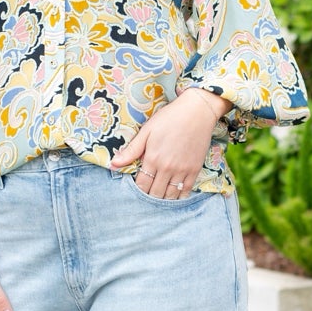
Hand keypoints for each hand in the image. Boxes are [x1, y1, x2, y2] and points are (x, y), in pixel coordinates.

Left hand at [111, 89, 227, 198]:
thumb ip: (131, 150)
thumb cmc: (170, 118)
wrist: (197, 111)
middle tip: (147, 193)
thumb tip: (113, 164)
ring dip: (163, 199)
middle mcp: (167, 168)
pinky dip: (179, 197)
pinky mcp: (195, 170)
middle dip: (149, 196)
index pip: (142, 185)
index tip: (136, 188)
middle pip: (155, 193)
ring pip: (170, 195)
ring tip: (158, 197)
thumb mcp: (147, 131)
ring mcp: (182, 170)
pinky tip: (174, 196)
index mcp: (153, 158)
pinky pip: (186, 191)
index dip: (138, 190)